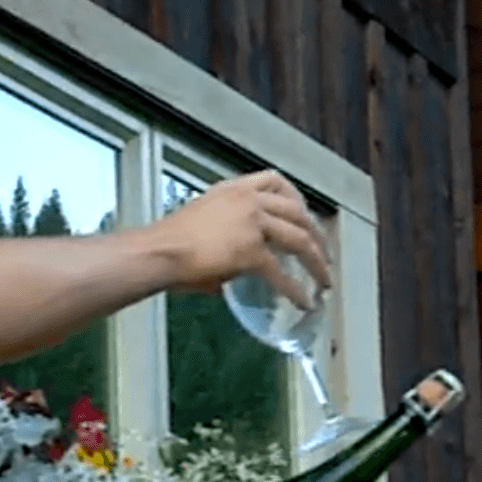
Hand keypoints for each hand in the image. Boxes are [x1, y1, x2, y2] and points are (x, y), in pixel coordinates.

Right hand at [149, 170, 330, 308]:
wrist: (157, 251)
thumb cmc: (165, 244)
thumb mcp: (197, 227)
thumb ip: (220, 243)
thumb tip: (224, 278)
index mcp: (232, 191)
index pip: (274, 180)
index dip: (296, 197)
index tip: (303, 212)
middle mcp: (247, 200)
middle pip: (296, 211)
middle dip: (315, 234)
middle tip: (323, 253)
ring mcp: (252, 223)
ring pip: (299, 238)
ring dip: (316, 260)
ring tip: (323, 279)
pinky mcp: (251, 251)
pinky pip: (281, 272)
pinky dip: (294, 289)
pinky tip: (302, 301)